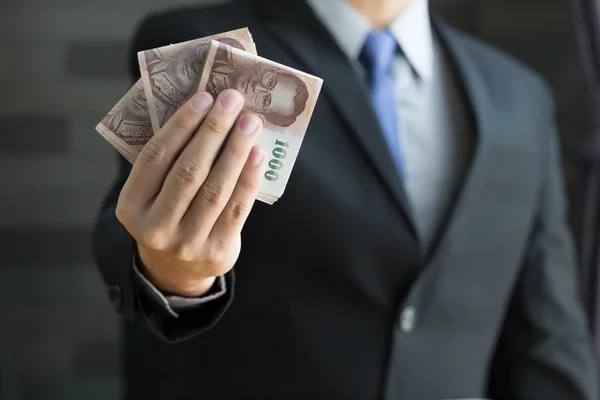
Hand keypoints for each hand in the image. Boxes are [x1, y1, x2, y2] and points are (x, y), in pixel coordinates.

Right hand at [116, 89, 265, 296]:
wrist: (176, 270)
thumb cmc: (167, 216)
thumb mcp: (152, 195)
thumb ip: (168, 163)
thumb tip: (206, 111)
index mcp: (131, 206)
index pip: (155, 157)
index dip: (181, 125)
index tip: (204, 98)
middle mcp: (155, 226)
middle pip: (188, 170)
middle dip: (214, 131)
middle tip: (232, 100)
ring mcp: (186, 242)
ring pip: (215, 189)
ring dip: (236, 150)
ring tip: (251, 122)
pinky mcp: (216, 251)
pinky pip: (237, 209)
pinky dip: (249, 179)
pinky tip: (257, 154)